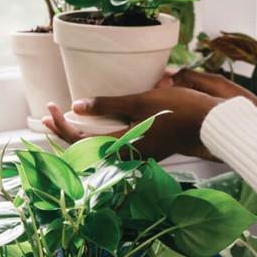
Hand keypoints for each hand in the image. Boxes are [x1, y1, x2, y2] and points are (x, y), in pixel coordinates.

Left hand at [42, 69, 256, 161]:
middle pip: (84, 149)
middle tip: (46, 115)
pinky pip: (112, 146)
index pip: (80, 141)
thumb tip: (77, 106)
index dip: (60, 126)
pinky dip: (96, 137)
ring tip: (63, 120)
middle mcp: (126, 155)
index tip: (50, 108)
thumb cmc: (178, 109)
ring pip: (97, 149)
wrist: (211, 122)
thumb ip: (108, 105)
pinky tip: (94, 126)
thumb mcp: (140, 101)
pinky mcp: (146, 150)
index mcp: (122, 145)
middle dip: (63, 132)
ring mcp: (137, 154)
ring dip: (78, 135)